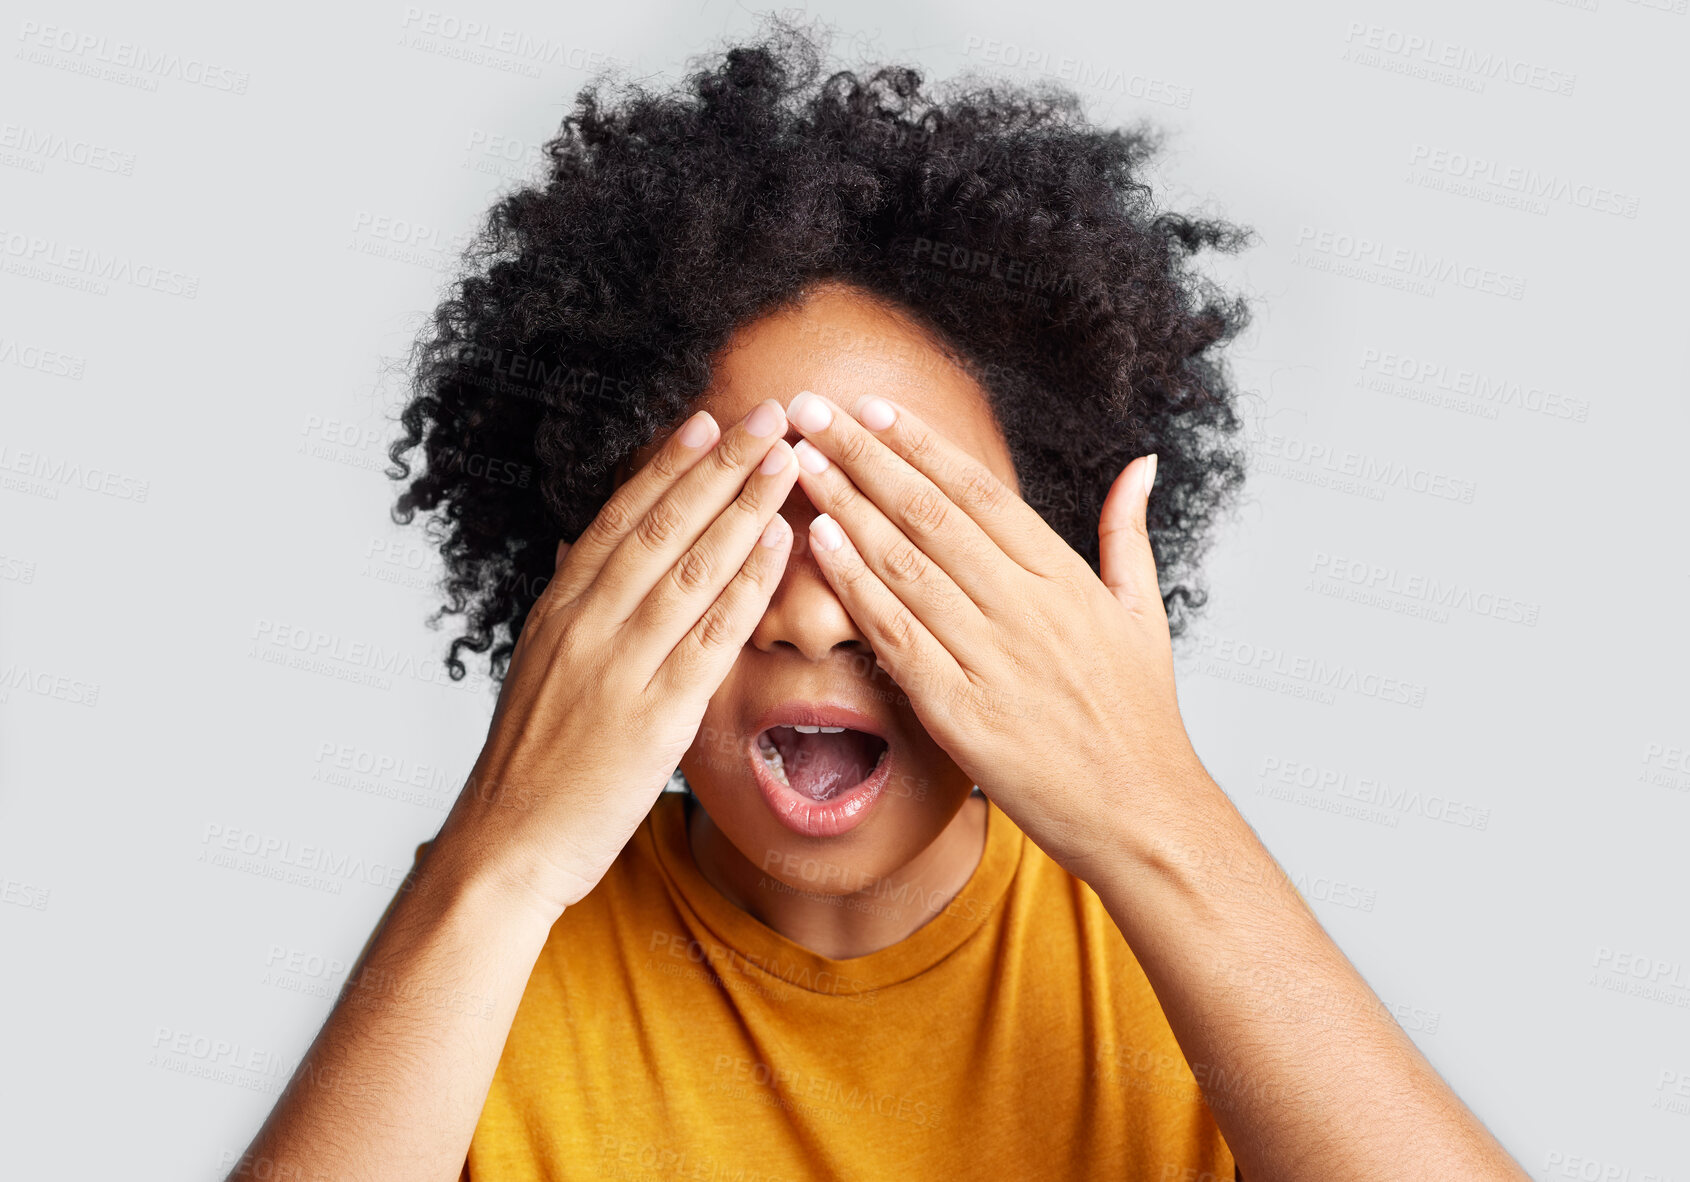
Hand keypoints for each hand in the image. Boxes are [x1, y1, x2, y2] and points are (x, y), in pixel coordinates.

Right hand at [439, 401, 798, 913]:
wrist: (505, 848)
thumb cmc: (530, 767)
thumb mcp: (540, 672)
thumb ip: (574, 616)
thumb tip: (591, 561)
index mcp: (557, 612)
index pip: (620, 520)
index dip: (668, 466)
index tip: (707, 421)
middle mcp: (585, 627)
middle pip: (662, 527)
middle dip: (719, 466)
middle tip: (765, 414)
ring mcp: (618, 668)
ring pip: (691, 569)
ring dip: (744, 507)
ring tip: (785, 460)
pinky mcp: (653, 716)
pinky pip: (710, 636)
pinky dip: (746, 585)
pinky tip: (778, 546)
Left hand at [782, 389, 1206, 880]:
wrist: (1142, 813)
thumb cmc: (1139, 716)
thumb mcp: (1143, 614)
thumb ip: (1127, 533)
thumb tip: (1140, 464)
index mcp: (1064, 579)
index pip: (981, 492)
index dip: (920, 446)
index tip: (871, 408)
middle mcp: (1027, 608)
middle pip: (930, 514)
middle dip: (863, 456)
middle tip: (811, 409)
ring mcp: (993, 659)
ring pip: (905, 565)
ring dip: (845, 508)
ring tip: (800, 464)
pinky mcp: (963, 711)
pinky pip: (896, 635)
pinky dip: (856, 586)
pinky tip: (818, 544)